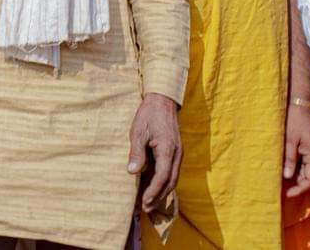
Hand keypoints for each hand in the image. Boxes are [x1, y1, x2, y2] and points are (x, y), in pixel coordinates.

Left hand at [128, 93, 181, 211]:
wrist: (162, 101)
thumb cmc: (148, 115)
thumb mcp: (138, 132)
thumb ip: (137, 153)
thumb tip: (132, 172)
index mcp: (168, 151)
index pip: (162, 177)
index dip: (153, 192)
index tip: (143, 202)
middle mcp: (177, 155)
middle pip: (170, 182)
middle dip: (158, 197)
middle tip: (145, 208)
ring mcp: (177, 154)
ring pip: (172, 178)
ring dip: (161, 191)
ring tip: (148, 202)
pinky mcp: (175, 152)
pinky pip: (170, 171)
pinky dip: (162, 182)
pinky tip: (152, 187)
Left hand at [286, 103, 309, 196]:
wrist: (301, 106)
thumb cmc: (294, 120)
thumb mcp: (289, 139)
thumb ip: (289, 159)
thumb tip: (288, 177)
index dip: (301, 188)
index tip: (289, 194)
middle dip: (300, 185)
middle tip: (285, 190)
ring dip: (301, 178)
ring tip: (285, 183)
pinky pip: (309, 164)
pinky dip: (301, 170)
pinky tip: (290, 171)